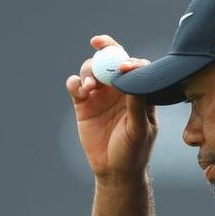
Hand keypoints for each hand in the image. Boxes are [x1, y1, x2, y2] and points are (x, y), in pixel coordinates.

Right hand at [66, 35, 156, 182]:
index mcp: (139, 92)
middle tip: (98, 44)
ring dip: (89, 70)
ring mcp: (101, 95)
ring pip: (92, 70)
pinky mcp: (84, 104)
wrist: (113, 171)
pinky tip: (79, 89)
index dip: (129, 60)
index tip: (123, 64)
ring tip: (89, 86)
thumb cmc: (134, 151)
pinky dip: (75, 82)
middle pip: (111, 60)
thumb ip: (137, 104)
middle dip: (105, 48)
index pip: (136, 67)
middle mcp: (120, 89)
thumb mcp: (139, 129)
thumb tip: (134, 78)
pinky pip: (76, 85)